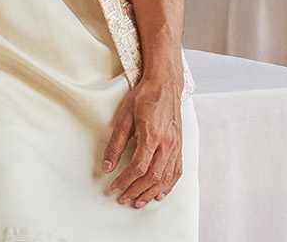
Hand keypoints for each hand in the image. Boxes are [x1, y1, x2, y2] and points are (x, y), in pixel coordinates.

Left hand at [102, 72, 183, 207]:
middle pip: (153, 176)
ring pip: (166, 177)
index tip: (114, 187)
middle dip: (137, 190)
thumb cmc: (143, 98)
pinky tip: (159, 193)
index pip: (139, 167)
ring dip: (151, 192)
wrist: (165, 85)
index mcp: (152, 135)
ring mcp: (176, 146)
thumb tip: (106, 167)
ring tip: (139, 201)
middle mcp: (168, 143)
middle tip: (124, 198)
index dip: (125, 180)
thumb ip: (115, 144)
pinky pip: (176, 171)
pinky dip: (168, 185)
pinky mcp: (180, 146)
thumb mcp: (124, 118)